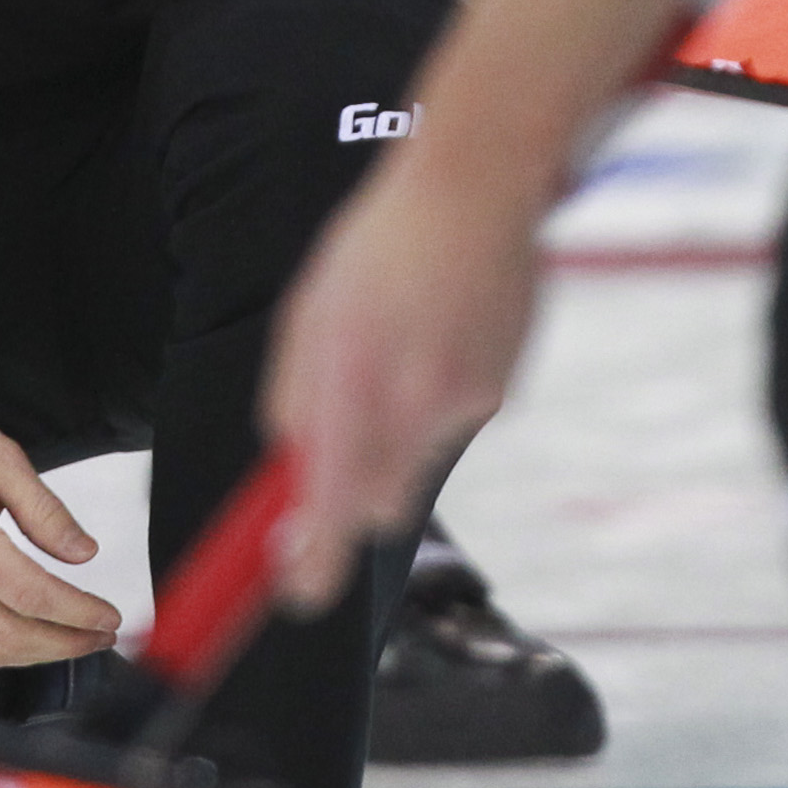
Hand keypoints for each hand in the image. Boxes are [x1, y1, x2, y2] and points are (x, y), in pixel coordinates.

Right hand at [0, 384, 122, 671]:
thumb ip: (45, 511)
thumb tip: (83, 554)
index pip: (36, 598)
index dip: (80, 615)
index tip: (109, 618)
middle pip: (12, 638)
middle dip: (65, 644)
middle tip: (98, 637)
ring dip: (30, 654)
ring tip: (64, 639)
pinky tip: (13, 637)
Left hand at [264, 145, 543, 611]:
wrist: (472, 193)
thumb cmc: (374, 253)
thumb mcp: (308, 322)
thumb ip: (295, 403)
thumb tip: (290, 472)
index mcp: (349, 385)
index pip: (330, 504)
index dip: (314, 560)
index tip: (299, 594)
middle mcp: (407, 406)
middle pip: (376, 504)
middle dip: (354, 494)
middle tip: (344, 441)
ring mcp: (461, 403)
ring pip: (413, 457)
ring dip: (397, 429)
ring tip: (398, 345)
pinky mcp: (497, 391)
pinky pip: (450, 420)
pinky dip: (436, 394)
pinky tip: (438, 333)